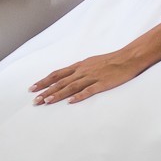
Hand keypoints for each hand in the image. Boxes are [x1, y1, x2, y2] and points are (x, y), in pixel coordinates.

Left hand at [30, 51, 144, 104]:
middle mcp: (82, 71)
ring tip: (47, 102)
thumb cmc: (110, 60)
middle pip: (61, 82)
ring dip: (58, 95)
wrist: (127, 58)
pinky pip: (89, 91)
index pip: (57, 74)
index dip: (44, 81)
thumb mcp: (91, 62)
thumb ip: (79, 70)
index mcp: (79, 66)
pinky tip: (70, 102)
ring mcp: (92, 77)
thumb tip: (68, 78)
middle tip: (35, 100)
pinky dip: (79, 96)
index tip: (33, 88)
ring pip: (71, 87)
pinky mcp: (102, 84)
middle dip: (46, 91)